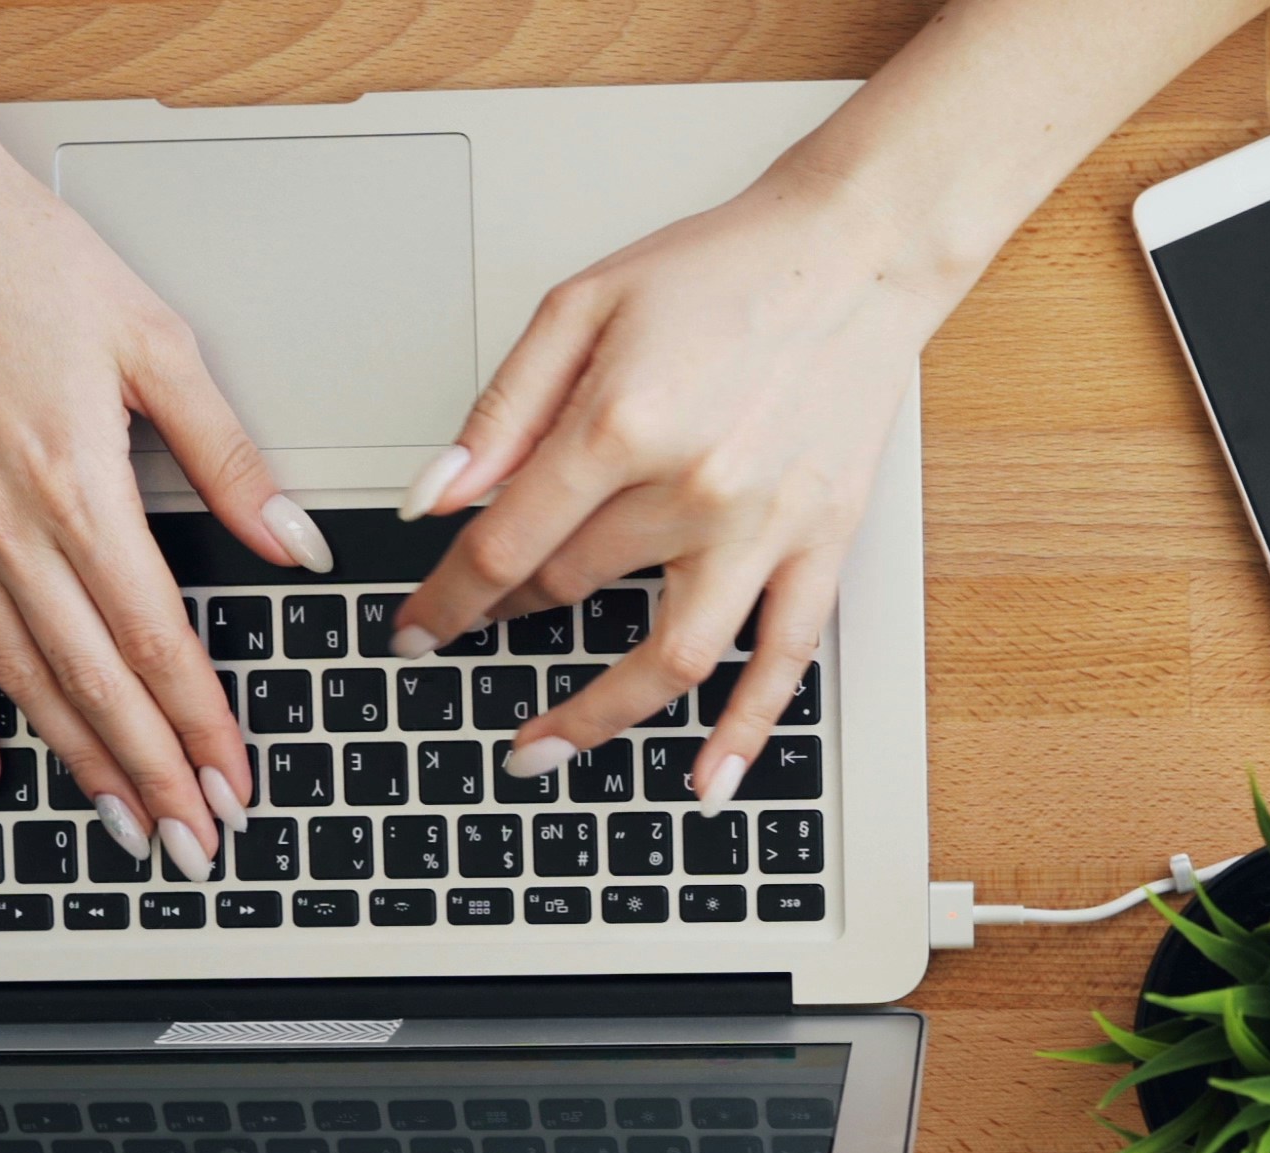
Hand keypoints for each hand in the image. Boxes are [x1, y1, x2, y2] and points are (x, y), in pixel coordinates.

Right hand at [0, 115, 327, 869]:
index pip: (154, 639)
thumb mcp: (157, 344)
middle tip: (190, 840)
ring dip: (74, 761)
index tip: (230, 780)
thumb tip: (292, 542)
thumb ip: (229, 459)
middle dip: (148, 771)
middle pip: (91, 680)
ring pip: (18, 677)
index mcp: (76, 486)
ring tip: (118, 824)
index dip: (197, 722)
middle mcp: (5, 524)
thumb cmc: (20, 257)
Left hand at [386, 182, 946, 807]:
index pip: (506, 545)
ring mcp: (764, 528)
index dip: (447, 599)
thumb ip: (504, 409)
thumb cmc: (723, 271)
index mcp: (622, 424)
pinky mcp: (822, 544)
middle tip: (474, 630)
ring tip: (542, 751)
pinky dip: (745, 732)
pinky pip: (783, 662)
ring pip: (670, 660)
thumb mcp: (584, 305)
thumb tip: (437, 499)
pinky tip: (706, 781)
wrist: (853, 253)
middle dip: (506, 618)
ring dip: (596, 719)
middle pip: (571, 591)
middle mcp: (694, 488)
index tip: (416, 629)